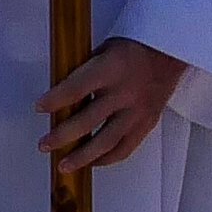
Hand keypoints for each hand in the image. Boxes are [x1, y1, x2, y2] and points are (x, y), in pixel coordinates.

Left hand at [39, 33, 183, 174]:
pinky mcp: (146, 124)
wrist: (171, 52)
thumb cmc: (135, 47)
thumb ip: (85, 71)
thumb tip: (61, 94)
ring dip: (82, 156)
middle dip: (61, 136)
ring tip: (64, 165)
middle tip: (44, 144)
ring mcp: (137, 112)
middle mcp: (124, 93)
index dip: (55, 100)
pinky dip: (106, 158)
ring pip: (106, 142)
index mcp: (111, 69)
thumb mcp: (105, 50)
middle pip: (87, 121)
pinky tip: (92, 162)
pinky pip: (125, 148)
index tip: (39, 107)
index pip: (76, 88)